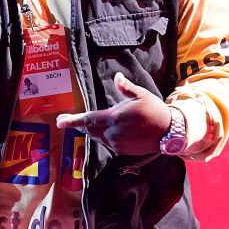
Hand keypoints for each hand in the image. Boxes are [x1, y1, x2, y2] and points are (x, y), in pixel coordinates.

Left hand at [56, 72, 172, 155]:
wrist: (169, 133)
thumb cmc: (155, 110)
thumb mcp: (142, 95)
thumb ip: (126, 87)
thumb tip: (117, 77)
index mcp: (114, 118)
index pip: (88, 119)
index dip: (72, 121)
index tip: (59, 122)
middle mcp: (112, 134)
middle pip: (89, 129)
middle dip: (77, 124)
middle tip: (65, 120)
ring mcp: (117, 144)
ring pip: (97, 136)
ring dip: (90, 130)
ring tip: (84, 123)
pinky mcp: (122, 151)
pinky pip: (105, 143)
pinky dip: (101, 136)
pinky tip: (104, 130)